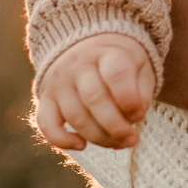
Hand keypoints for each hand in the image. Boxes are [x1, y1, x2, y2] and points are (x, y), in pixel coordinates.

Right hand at [33, 31, 154, 150]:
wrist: (85, 42)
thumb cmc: (119, 62)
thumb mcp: (139, 66)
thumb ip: (141, 92)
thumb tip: (132, 119)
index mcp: (107, 53)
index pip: (116, 75)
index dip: (130, 100)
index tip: (139, 114)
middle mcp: (78, 65)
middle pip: (95, 99)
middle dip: (116, 126)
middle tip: (131, 138)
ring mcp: (59, 82)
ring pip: (75, 116)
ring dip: (99, 137)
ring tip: (118, 143)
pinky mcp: (46, 99)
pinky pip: (47, 125)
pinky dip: (61, 140)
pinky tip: (81, 145)